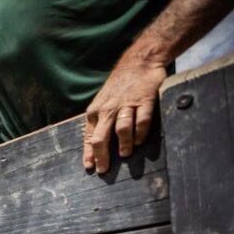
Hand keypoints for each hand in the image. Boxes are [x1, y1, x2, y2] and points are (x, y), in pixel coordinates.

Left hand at [83, 56, 165, 173]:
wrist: (137, 63)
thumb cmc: (119, 87)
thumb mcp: (102, 103)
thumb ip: (99, 122)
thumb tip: (95, 146)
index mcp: (95, 111)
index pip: (90, 137)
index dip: (89, 154)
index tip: (90, 167)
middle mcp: (108, 109)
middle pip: (101, 137)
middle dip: (101, 156)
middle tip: (104, 170)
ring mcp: (126, 105)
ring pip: (121, 129)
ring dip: (123, 144)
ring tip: (124, 154)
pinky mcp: (144, 100)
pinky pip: (141, 120)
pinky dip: (140, 133)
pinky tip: (140, 141)